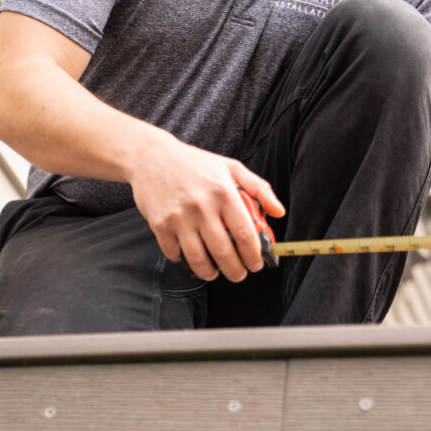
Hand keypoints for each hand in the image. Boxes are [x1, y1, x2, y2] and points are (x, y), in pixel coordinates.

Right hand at [128, 132, 284, 282]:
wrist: (151, 156)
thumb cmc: (194, 162)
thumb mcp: (231, 167)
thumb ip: (259, 189)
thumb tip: (278, 212)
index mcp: (224, 193)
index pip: (245, 234)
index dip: (253, 255)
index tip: (256, 263)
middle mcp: (202, 207)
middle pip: (224, 252)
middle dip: (235, 271)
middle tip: (239, 274)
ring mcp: (180, 217)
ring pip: (199, 259)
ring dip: (210, 273)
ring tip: (216, 273)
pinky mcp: (160, 225)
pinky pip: (175, 253)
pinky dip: (184, 261)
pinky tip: (191, 257)